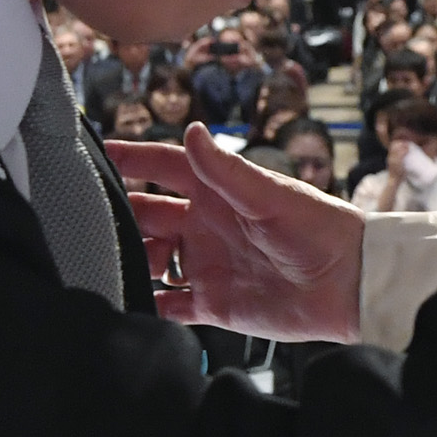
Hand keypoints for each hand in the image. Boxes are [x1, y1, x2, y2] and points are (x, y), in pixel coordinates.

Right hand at [108, 126, 364, 338]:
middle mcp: (206, 226)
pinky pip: (168, 305)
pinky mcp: (213, 303)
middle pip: (148, 215)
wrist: (350, 286)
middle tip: (86, 218)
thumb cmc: (321, 230)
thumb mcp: (271, 195)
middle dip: (119, 214)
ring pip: (151, 260)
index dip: (132, 158)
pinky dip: (146, 304)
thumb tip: (193, 132)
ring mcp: (207, 264)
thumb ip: (228, 170)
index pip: (165, 167)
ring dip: (129, 260)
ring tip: (105, 262)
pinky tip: (124, 301)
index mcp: (219, 192)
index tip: (95, 152)